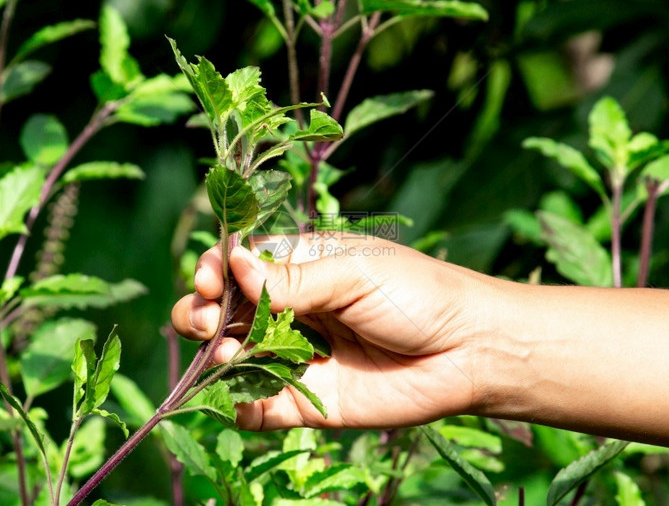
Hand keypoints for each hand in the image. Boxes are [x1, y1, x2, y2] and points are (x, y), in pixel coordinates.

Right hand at [171, 233, 496, 430]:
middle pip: (225, 311)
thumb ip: (292, 278)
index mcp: (301, 266)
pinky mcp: (308, 400)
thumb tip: (231, 263)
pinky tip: (239, 398)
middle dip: (201, 312)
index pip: (239, 264)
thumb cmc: (417, 295)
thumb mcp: (352, 274)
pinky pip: (260, 406)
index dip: (215, 269)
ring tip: (226, 353)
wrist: (468, 352)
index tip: (209, 277)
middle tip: (202, 319)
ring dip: (215, 356)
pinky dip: (240, 405)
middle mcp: (292, 310)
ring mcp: (297, 356)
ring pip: (233, 357)